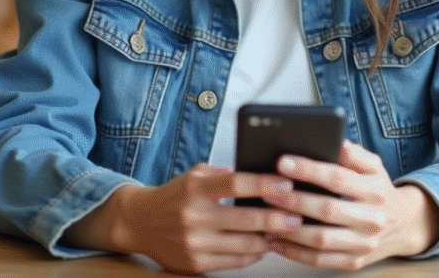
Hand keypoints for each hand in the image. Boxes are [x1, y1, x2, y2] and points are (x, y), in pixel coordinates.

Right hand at [65, 164, 302, 274]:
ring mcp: (195, 243)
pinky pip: (235, 261)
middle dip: (278, 218)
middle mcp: (194, 217)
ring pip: (245, 244)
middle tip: (298, 215)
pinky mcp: (196, 263)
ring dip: (269, 239)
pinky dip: (253, 253)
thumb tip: (262, 177)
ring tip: (285, 231)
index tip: (287, 183)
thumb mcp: (195, 175)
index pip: (236, 184)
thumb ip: (225, 175)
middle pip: (246, 219)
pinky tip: (263, 245)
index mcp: (196, 189)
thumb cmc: (174, 195)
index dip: (265, 184)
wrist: (140, 222)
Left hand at [261, 140, 438, 270]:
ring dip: (289, 229)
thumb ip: (355, 154)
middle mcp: (372, 218)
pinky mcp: (354, 262)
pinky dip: (295, 252)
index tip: (282, 163)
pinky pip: (320, 260)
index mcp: (375, 190)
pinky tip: (275, 241)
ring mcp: (364, 244)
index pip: (338, 178)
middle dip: (294, 200)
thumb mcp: (374, 166)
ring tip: (265, 217)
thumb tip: (337, 142)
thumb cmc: (377, 190)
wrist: (403, 225)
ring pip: (321, 239)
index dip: (309, 170)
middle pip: (327, 210)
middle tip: (267, 191)